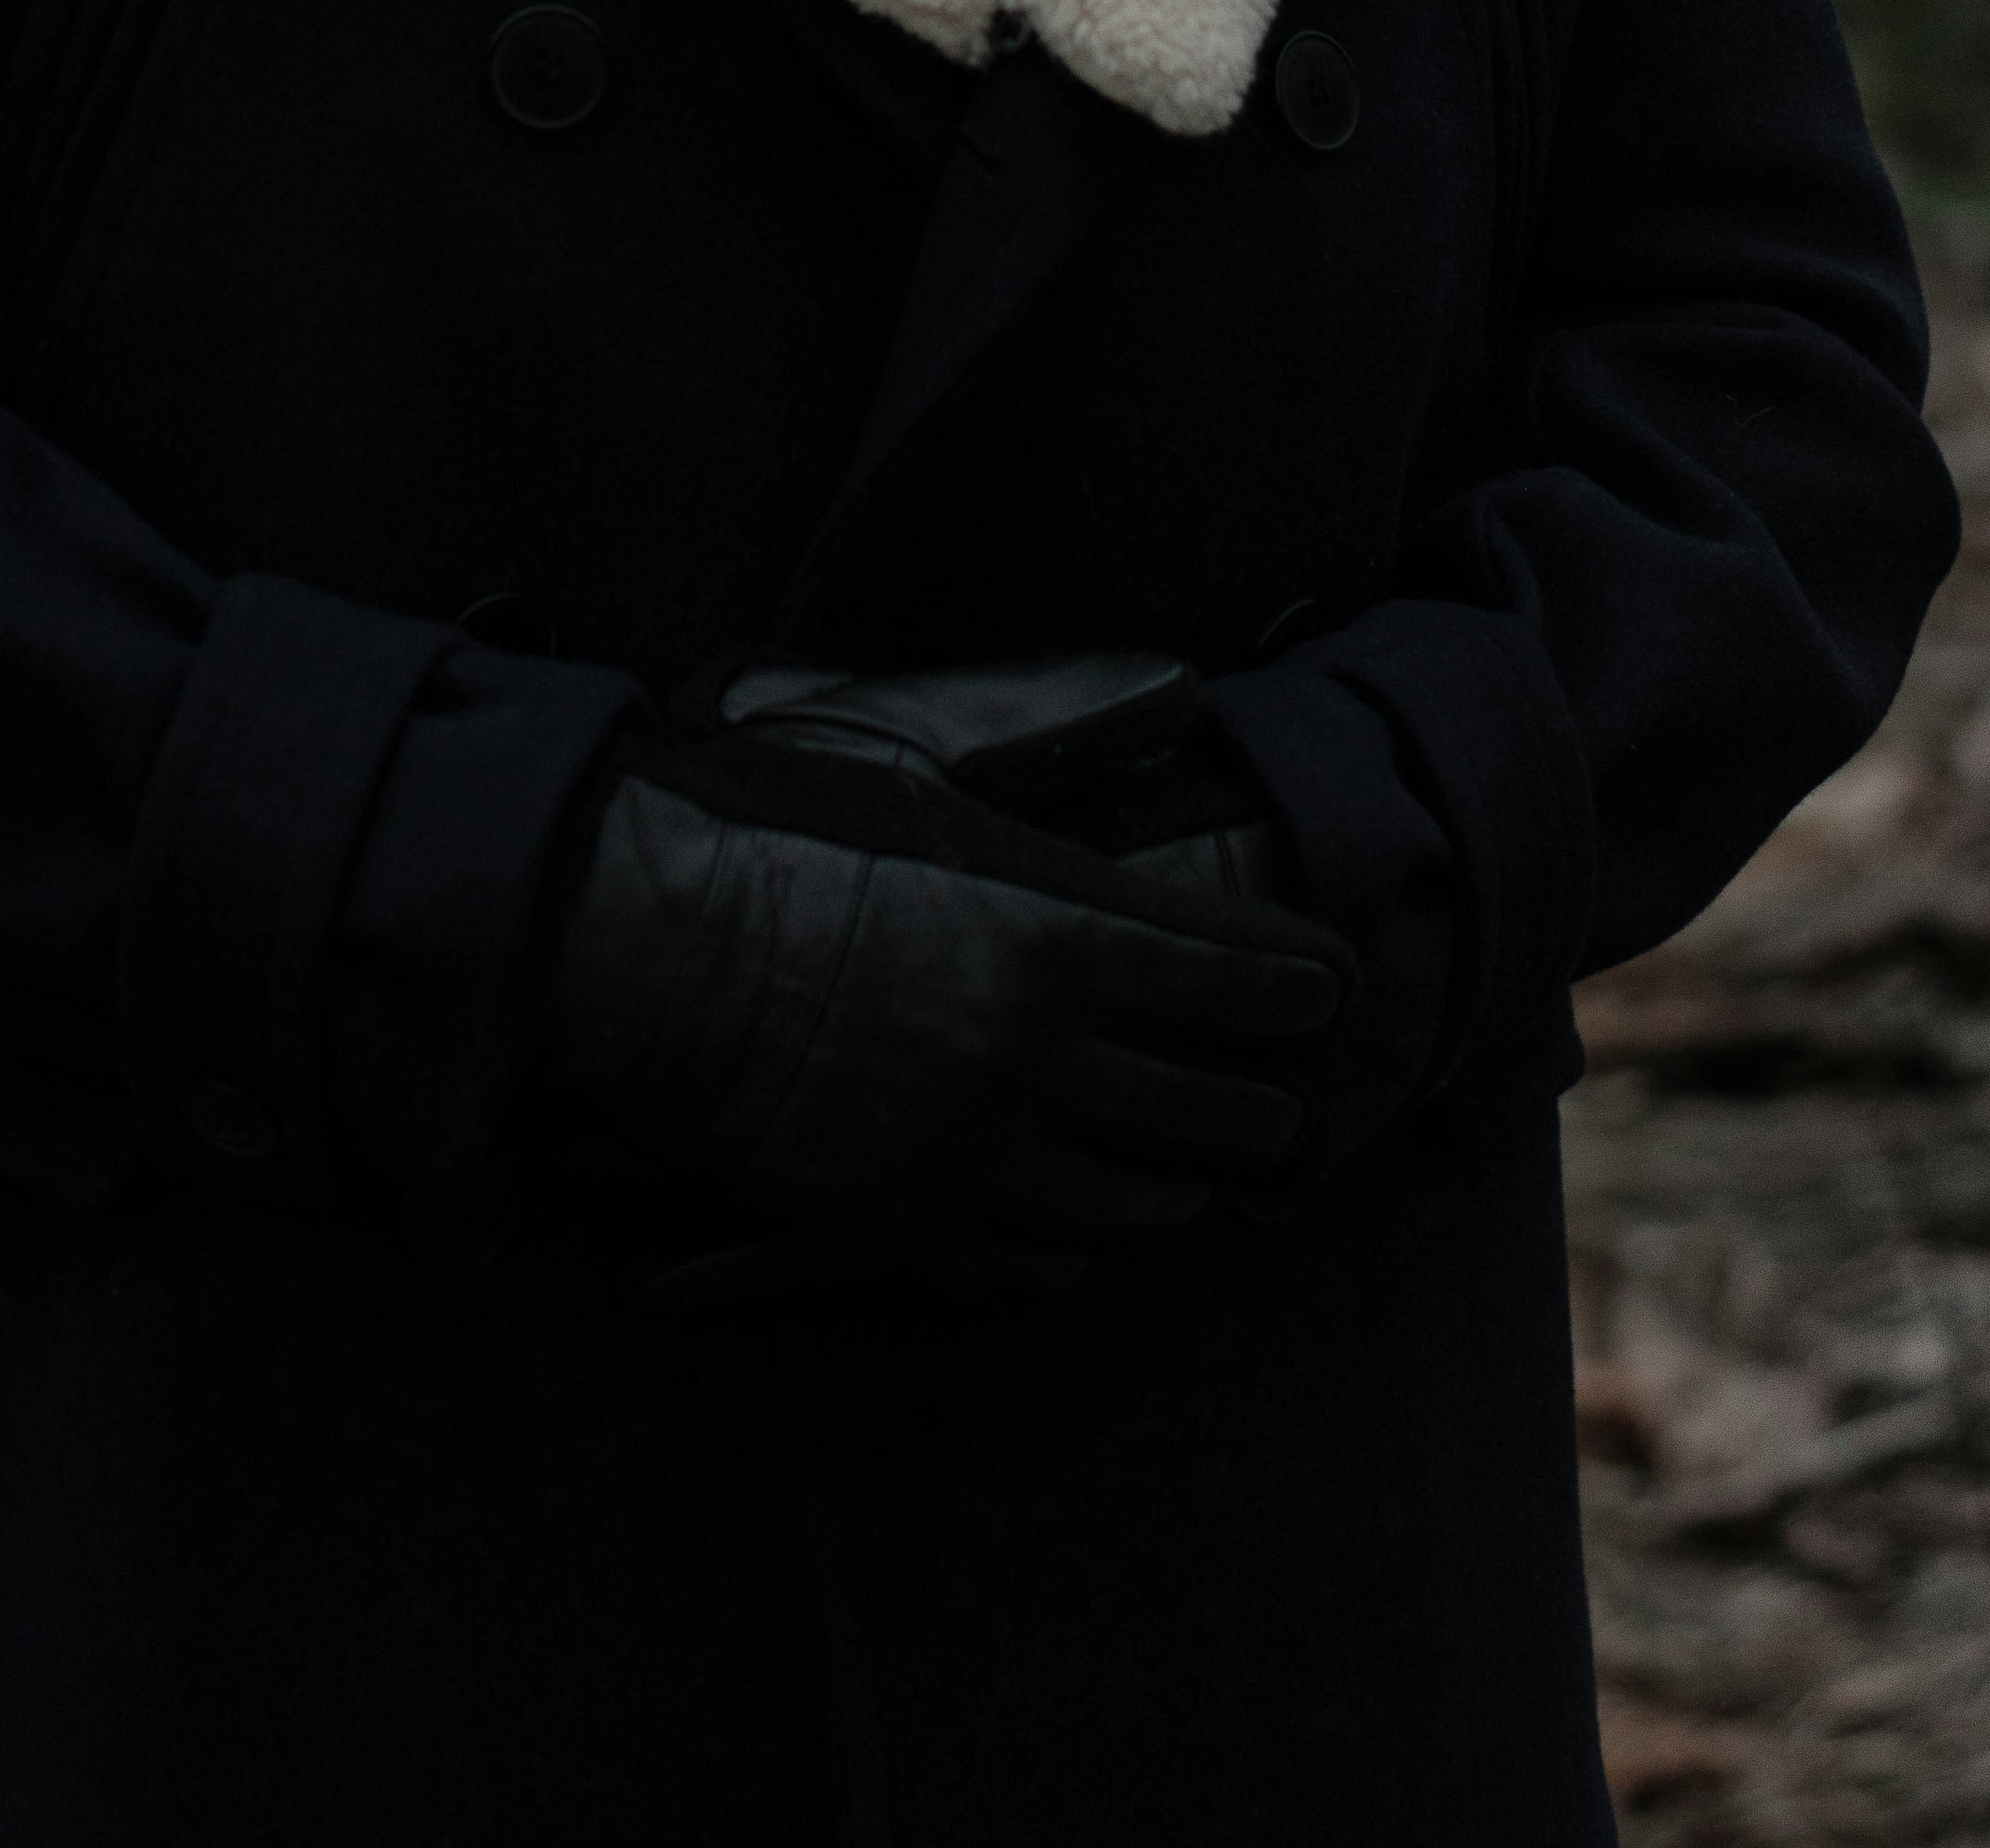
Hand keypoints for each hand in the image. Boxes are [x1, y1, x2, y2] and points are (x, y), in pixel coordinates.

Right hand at [540, 676, 1345, 1281]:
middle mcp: (1036, 1062)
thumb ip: (1051, 788)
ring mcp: (977, 1155)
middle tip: (1292, 1121)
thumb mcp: (933, 787)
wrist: (662, 958)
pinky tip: (1077, 1244)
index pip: (1223, 984)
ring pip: (1122, 1197)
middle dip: (1260, 1111)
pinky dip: (1064, 1252)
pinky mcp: (910, 1223)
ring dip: (1175, 1186)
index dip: (1292, 995)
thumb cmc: (788, 844)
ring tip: (1198, 1181)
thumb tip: (1158, 732)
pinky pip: (1025, 1258)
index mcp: (1052, 946)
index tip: (1327, 997)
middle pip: (1197, 1107)